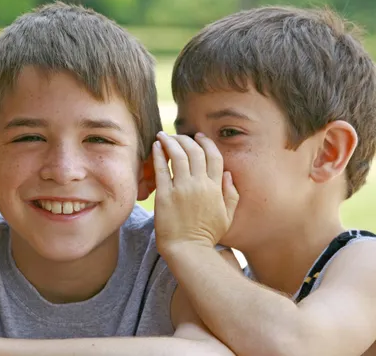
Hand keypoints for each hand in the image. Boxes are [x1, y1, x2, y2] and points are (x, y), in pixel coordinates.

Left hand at [152, 132, 238, 250]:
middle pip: (194, 151)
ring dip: (170, 141)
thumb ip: (230, 193)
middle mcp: (200, 184)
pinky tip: (156, 146)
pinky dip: (158, 154)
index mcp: (215, 188)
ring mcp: (182, 189)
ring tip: (163, 135)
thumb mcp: (227, 216)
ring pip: (178, 155)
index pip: (213, 156)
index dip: (206, 143)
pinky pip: (161, 169)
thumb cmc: (207, 235)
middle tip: (178, 135)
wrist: (188, 250)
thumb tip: (228, 174)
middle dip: (186, 138)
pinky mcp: (165, 195)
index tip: (198, 136)